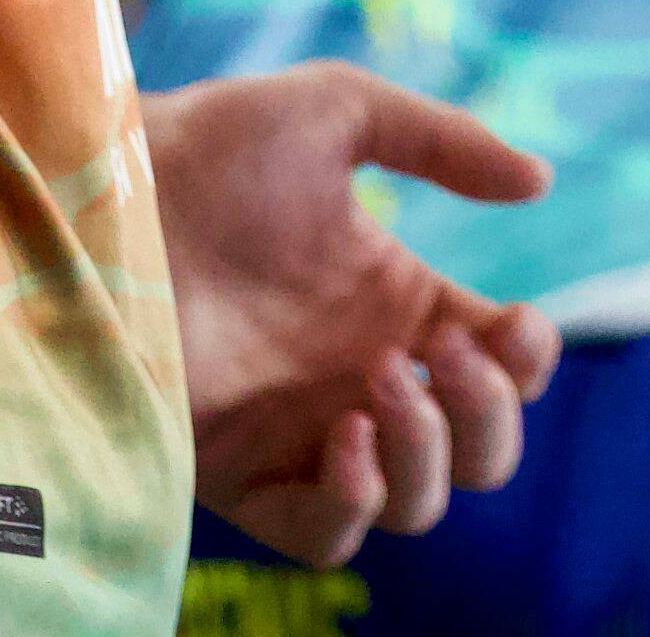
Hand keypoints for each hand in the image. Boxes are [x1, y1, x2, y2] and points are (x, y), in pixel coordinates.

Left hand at [147, 66, 564, 563]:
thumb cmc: (213, 146)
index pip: (507, 370)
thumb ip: (445, 141)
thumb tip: (541, 182)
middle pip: (481, 455)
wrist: (108, 193)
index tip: (509, 323)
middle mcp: (364, 380)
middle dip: (489, 414)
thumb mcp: (340, 111)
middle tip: (438, 351)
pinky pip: (326, 539)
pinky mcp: (243, 472)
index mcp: (398, 306)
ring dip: (428, 450)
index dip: (529, 362)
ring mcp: (306, 433)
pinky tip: (342, 434)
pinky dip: (356, 503)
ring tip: (375, 380)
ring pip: (420, 506)